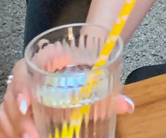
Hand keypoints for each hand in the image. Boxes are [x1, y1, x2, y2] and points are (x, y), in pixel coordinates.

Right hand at [0, 59, 134, 137]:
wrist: (86, 62)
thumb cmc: (89, 67)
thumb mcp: (98, 75)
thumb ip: (111, 91)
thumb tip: (128, 106)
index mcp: (43, 60)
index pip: (22, 70)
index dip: (19, 88)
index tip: (26, 106)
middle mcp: (27, 77)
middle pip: (10, 97)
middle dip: (18, 120)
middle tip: (32, 135)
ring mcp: (20, 95)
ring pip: (5, 113)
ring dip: (15, 129)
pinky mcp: (21, 111)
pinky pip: (6, 122)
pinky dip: (10, 132)